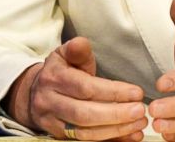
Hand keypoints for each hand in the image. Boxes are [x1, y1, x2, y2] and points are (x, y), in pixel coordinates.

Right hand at [6, 37, 147, 141]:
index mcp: (53, 78)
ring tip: (139, 125)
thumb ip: (77, 50)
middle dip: (116, 115)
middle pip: (84, 114)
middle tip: (140, 111)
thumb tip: (81, 43)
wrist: (34, 93)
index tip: (136, 93)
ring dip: (115, 131)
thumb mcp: (65, 54)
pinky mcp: (58, 138)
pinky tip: (128, 137)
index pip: (85, 88)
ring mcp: (52, 123)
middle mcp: (49, 102)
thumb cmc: (59, 70)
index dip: (113, 92)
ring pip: (85, 133)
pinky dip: (109, 141)